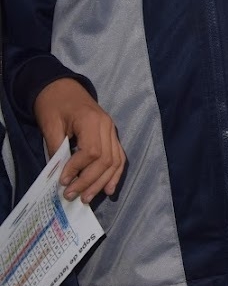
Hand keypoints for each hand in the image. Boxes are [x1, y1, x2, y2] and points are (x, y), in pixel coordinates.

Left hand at [33, 79, 124, 202]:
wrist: (63, 87)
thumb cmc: (53, 104)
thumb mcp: (49, 124)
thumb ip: (56, 148)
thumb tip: (58, 175)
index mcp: (92, 121)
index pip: (92, 152)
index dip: (78, 169)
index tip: (63, 181)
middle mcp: (107, 126)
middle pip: (106, 160)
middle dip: (90, 181)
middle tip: (72, 196)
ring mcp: (112, 131)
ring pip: (115, 161)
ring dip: (102, 182)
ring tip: (87, 198)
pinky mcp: (112, 135)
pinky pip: (119, 157)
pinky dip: (115, 174)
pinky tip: (109, 189)